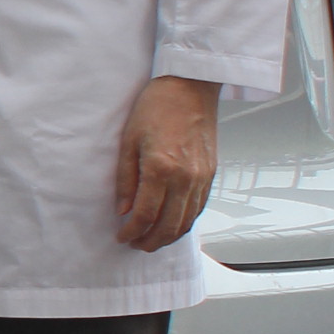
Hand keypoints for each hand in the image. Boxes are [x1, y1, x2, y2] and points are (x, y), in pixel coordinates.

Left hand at [114, 75, 220, 252]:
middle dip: (151, 241)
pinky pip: (200, 207)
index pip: (145, 214)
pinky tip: (174, 225)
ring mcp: (202, 177)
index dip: (132, 231)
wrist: (189, 87)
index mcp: (162, 168)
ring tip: (152, 241)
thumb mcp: (128, 141)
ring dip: (170, 236)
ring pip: (188, 220)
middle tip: (136, 245)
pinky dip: (186, 222)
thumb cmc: (156, 107)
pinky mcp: (211, 173)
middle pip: (170, 225)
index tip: (121, 237)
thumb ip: (125, 179)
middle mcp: (186, 177)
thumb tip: (122, 209)